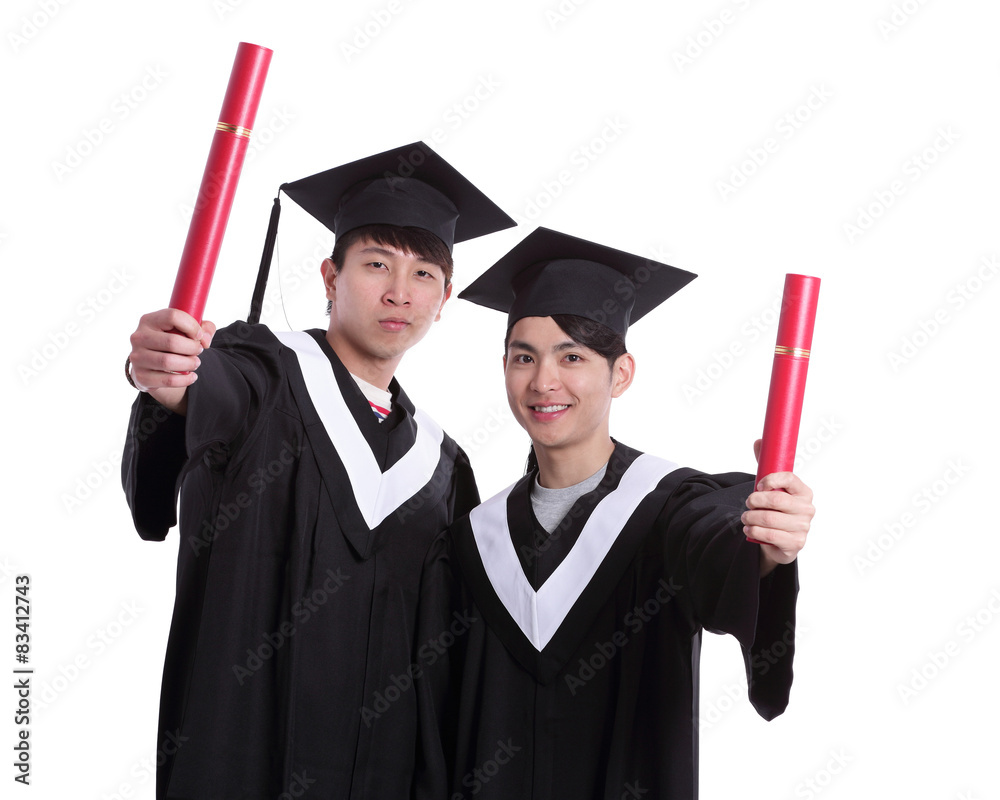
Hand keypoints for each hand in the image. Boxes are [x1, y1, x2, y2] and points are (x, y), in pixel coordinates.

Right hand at [128, 309, 215, 412]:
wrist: (151, 366)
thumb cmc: (171, 342)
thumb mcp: (185, 329)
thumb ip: (203, 327)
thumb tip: (205, 340)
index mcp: (148, 320)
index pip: (172, 316)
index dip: (192, 326)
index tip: (199, 336)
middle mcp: (139, 337)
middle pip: (171, 342)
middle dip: (192, 348)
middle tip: (199, 351)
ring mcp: (137, 358)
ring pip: (168, 362)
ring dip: (189, 364)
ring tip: (196, 363)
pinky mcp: (141, 377)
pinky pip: (167, 380)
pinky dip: (184, 380)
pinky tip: (192, 377)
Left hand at [744, 439, 814, 573]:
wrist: (780, 541)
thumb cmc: (776, 510)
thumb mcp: (772, 488)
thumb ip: (767, 466)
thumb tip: (759, 440)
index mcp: (804, 491)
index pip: (790, 478)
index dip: (771, 480)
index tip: (758, 485)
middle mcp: (807, 509)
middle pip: (776, 500)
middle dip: (754, 501)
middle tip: (747, 503)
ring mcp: (803, 527)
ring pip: (769, 519)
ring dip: (750, 517)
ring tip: (745, 517)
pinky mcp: (795, 544)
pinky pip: (769, 536)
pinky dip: (753, 531)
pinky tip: (749, 529)